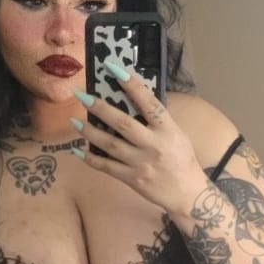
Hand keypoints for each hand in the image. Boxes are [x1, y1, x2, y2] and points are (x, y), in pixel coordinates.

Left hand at [72, 66, 205, 213]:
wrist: (188, 194)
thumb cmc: (182, 160)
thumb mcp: (176, 135)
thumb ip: (157, 121)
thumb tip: (132, 101)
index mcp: (168, 130)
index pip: (149, 103)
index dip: (131, 85)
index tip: (113, 69)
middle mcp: (154, 145)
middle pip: (123, 123)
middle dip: (100, 107)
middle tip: (81, 95)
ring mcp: (141, 163)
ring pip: (110, 144)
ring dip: (89, 131)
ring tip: (74, 120)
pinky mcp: (132, 179)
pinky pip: (106, 167)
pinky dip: (90, 158)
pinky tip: (77, 151)